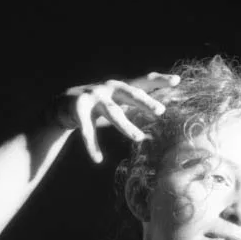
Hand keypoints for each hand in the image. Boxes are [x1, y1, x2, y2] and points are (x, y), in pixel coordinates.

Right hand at [50, 72, 180, 162]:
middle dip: (145, 102)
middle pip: (130, 94)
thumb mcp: (120, 102)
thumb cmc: (100, 105)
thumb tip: (165, 108)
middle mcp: (109, 88)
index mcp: (122, 86)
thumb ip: (138, 103)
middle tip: (161, 110)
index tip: (177, 80)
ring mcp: (93, 96)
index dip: (160, 80)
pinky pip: (87, 130)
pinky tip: (97, 159)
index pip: (144, 80)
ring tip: (139, 138)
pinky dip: (92, 145)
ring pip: (113, 112)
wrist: (63, 105)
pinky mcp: (78, 108)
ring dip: (126, 126)